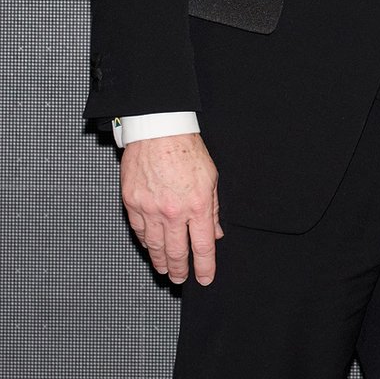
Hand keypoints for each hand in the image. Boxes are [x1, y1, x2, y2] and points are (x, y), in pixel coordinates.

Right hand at [120, 133, 221, 285]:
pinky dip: (145, 243)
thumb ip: (212, 208)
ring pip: (155, 246)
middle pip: (176, 252)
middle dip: (181, 269)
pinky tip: (150, 247)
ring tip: (166, 270)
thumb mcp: (211, 178)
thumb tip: (215, 233)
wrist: (159, 132)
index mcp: (197, 205)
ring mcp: (150, 210)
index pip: (202, 246)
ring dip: (161, 261)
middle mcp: (173, 212)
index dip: (204, 266)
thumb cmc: (187, 150)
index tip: (206, 278)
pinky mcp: (132, 204)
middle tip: (182, 279)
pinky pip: (139, 231)